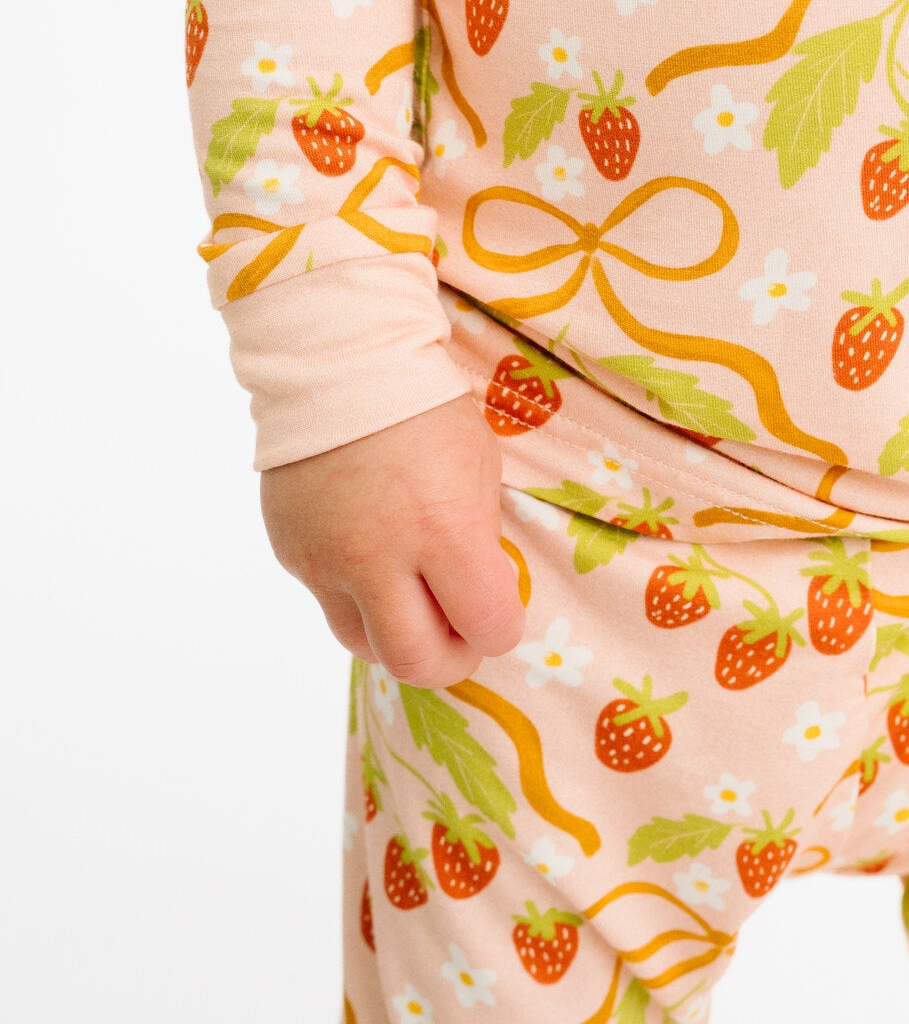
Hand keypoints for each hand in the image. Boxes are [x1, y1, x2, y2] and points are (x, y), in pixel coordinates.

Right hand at [259, 393, 523, 685]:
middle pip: (415, 663)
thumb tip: (479, 594)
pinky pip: (329, 599)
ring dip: (397, 634)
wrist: (339, 361)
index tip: (500, 606)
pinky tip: (371, 549)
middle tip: (460, 630)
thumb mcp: (478, 467)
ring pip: (364, 645)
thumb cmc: (427, 408)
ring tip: (415, 597)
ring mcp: (326, 562)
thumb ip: (478, 539)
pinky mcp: (292, 555)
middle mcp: (377, 557)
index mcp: (442, 530)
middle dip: (449, 658)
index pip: (486, 626)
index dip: (502, 626)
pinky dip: (357, 592)